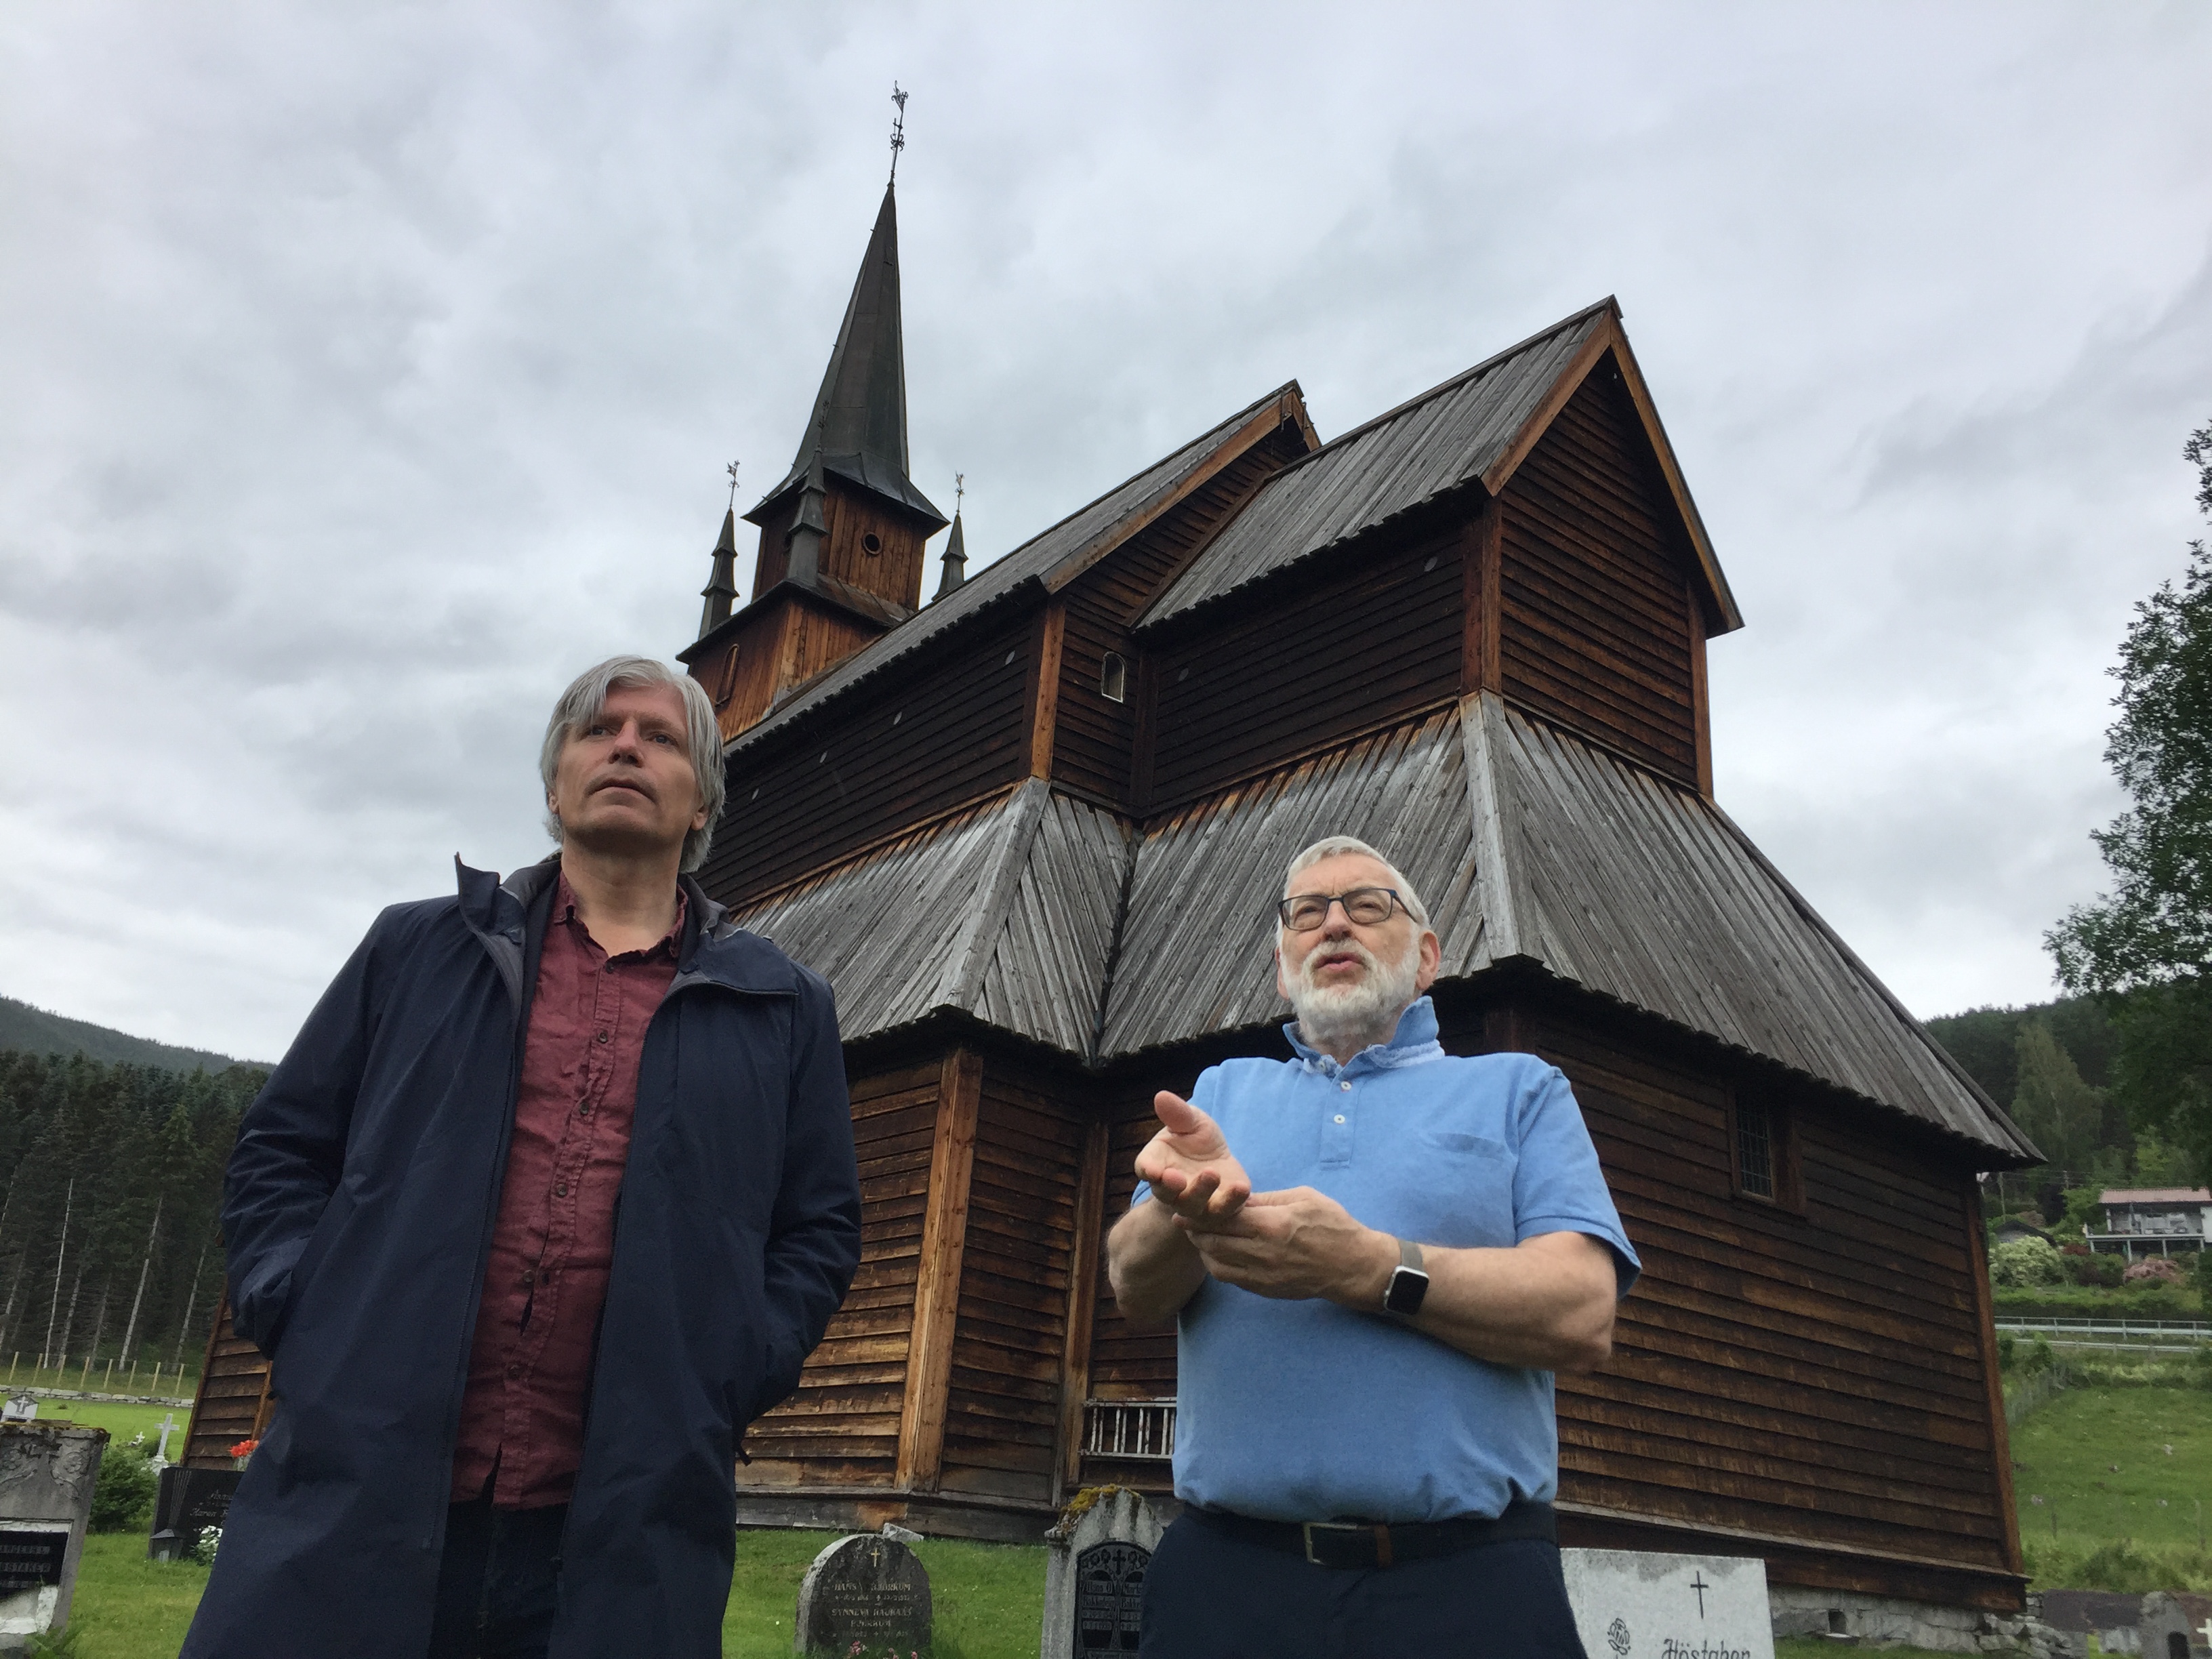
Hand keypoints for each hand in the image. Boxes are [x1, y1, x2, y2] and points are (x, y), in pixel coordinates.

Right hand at [1133, 1092, 1250, 1222]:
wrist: (1218, 1161)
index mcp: (1157, 1164)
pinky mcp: (1221, 1209)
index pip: (1146, 1168)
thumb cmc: (1196, 1140)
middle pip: (1167, 1193)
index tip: (1152, 1170)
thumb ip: (1177, 1114)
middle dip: (1171, 1186)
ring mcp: (1195, 1204)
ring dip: (1201, 1192)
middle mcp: (1171, 1190)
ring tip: (1212, 1174)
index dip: (1148, 1170)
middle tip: (1176, 1177)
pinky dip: (1232, 1201)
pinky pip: (1224, 1211)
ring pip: (1193, 1206)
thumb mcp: (1190, 1121)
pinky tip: (1240, 1187)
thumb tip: (1161, 1096)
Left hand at [1175, 1186, 1396, 1304]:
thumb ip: (1267, 1199)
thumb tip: (1237, 1197)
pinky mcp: (1267, 1289)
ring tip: (1197, 1237)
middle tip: (1184, 1220)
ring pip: (1218, 1264)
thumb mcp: (1303, 1198)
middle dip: (1195, 1230)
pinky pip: (1232, 1279)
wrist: (1354, 1266)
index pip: (1224, 1217)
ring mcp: (1264, 1275)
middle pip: (1215, 1241)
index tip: (1187, 1206)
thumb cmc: (1333, 1226)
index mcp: (1273, 1224)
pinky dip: (1218, 1266)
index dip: (1201, 1212)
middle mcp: (1264, 1252)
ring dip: (1203, 1250)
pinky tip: (1216, 1255)